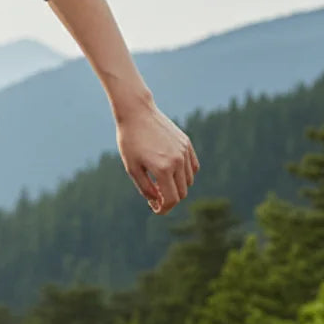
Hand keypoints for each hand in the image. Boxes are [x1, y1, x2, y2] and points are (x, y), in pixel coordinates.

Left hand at [116, 98, 199, 214]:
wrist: (138, 114)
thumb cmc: (130, 142)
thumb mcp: (132, 168)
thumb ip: (146, 188)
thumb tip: (157, 201)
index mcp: (163, 169)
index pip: (171, 199)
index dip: (163, 209)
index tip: (155, 209)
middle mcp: (178, 161)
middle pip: (181, 193)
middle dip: (169, 200)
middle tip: (154, 197)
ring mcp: (185, 151)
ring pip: (189, 181)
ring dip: (176, 187)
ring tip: (159, 182)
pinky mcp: (187, 144)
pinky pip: (193, 167)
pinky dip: (185, 175)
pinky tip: (171, 174)